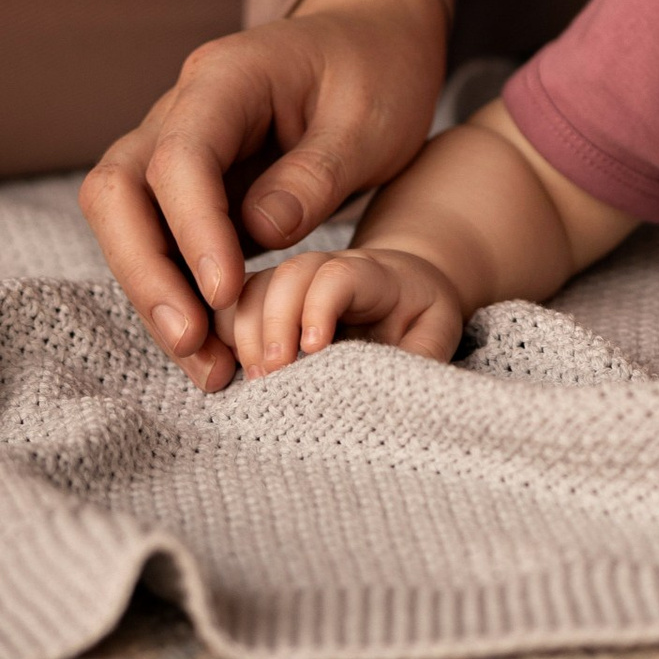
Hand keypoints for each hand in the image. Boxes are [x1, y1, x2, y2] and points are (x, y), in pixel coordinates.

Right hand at [79, 0, 449, 394]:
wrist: (375, 43)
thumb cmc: (378, 72)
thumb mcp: (371, 121)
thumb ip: (316, 174)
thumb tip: (260, 232)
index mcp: (227, 78)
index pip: (179, 155)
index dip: (193, 228)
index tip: (225, 291)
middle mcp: (182, 109)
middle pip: (118, 190)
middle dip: (145, 271)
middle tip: (193, 341)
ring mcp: (176, 148)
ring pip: (128, 224)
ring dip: (157, 298)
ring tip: (210, 368)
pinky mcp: (188, 190)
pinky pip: (163, 244)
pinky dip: (182, 296)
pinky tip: (216, 350)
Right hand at [214, 242, 469, 377]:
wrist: (400, 293)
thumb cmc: (419, 318)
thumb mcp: (438, 332)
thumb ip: (423, 354)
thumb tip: (401, 391)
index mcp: (373, 273)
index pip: (339, 276)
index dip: (319, 308)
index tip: (314, 350)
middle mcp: (324, 268)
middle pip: (287, 277)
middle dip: (274, 324)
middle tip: (273, 375)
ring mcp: (289, 281)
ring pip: (250, 289)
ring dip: (243, 334)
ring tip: (255, 380)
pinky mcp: (262, 300)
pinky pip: (227, 307)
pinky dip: (220, 336)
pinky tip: (226, 371)